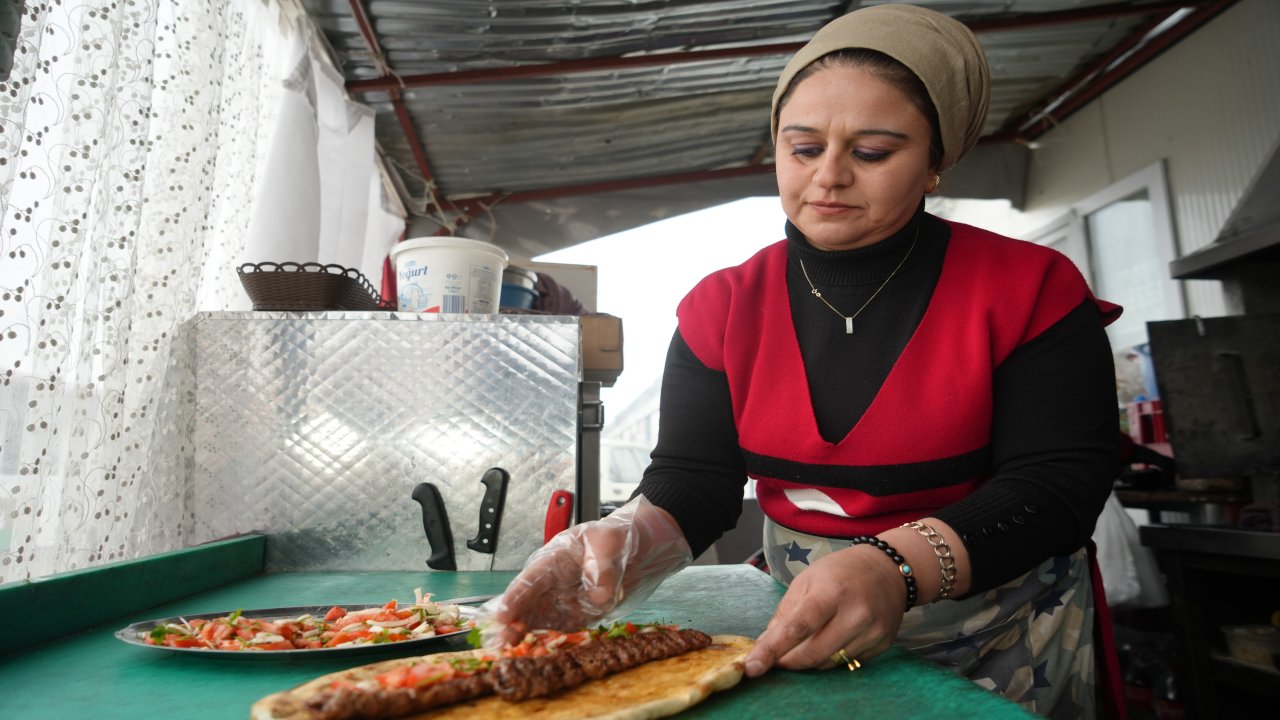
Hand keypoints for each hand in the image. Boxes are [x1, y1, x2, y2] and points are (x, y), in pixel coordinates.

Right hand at [477, 495, 691, 646]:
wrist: (645, 546)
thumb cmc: (621, 535)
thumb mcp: (612, 540)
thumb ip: (603, 567)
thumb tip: (598, 595)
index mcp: (556, 557)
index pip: (531, 579)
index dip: (516, 597)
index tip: (504, 614)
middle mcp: (555, 581)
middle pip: (528, 603)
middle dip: (514, 623)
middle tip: (503, 642)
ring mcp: (566, 599)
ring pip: (541, 620)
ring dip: (528, 636)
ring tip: (515, 652)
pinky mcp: (580, 615)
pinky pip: (564, 631)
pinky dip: (552, 642)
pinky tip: (542, 654)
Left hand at [743, 543, 906, 676]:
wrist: (888, 569)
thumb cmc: (841, 572)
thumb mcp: (806, 580)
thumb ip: (785, 614)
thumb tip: (764, 645)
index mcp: (831, 592)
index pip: (797, 628)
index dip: (772, 650)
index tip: (752, 667)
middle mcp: (856, 614)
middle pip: (812, 654)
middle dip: (787, 661)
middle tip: (776, 657)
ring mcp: (872, 632)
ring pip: (828, 663)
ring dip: (810, 659)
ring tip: (809, 638)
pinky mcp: (882, 644)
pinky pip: (847, 662)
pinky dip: (832, 656)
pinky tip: (834, 636)